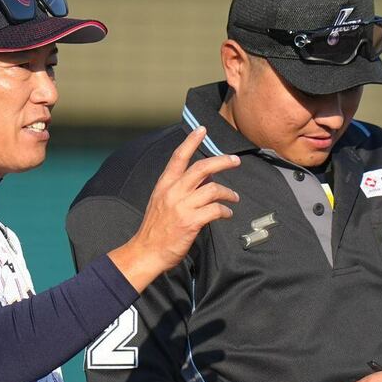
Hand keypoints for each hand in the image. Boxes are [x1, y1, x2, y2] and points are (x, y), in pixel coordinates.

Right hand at [109, 127, 240, 290]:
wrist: (146, 251)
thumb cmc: (155, 229)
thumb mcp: (161, 202)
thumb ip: (179, 190)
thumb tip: (203, 180)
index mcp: (164, 185)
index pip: (178, 157)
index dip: (191, 141)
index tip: (201, 130)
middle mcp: (173, 192)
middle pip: (202, 168)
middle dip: (222, 161)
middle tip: (235, 161)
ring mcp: (182, 206)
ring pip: (213, 189)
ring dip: (228, 192)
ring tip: (234, 198)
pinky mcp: (191, 222)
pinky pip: (216, 210)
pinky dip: (225, 211)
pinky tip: (227, 214)